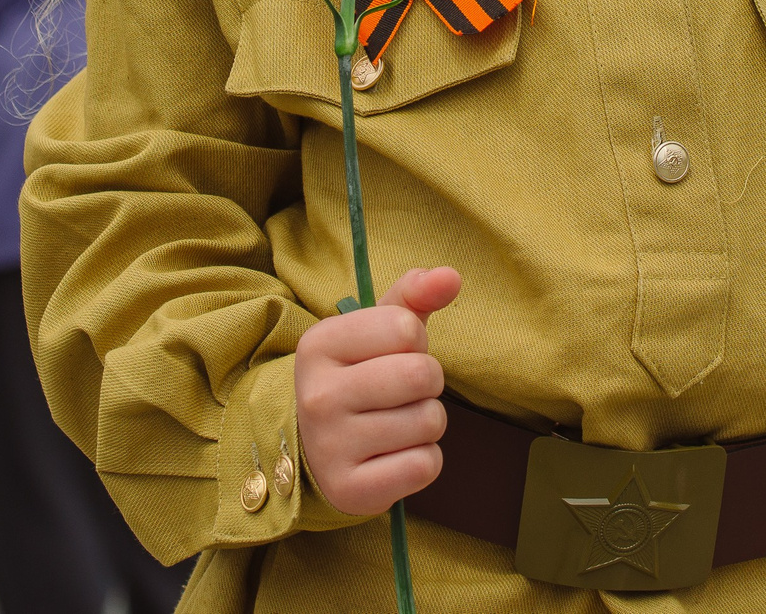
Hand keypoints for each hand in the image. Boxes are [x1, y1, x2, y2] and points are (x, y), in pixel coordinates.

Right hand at [295, 266, 462, 516]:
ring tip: (397, 423)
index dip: (414, 340)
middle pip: (422, 375)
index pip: (405, 327)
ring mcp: (330, 447)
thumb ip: (415, 294)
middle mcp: (317, 396)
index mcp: (319, 345)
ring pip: (429, 422)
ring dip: (427, 422)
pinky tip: (395, 455)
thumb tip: (451, 276)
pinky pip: (425, 466)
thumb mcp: (376, 329)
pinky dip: (423, 461)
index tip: (391, 354)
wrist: (315, 451)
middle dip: (429, 382)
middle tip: (404, 392)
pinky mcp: (350, 490)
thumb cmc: (359, 376)